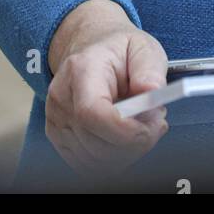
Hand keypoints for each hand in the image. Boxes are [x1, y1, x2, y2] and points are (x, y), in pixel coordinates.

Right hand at [45, 0, 168, 178]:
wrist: (92, 49)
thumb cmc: (119, 51)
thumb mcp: (143, 48)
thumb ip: (150, 69)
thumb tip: (153, 93)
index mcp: (81, 70)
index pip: (92, 113)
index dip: (123, 131)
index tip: (152, 126)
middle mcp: (62, 98)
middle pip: (94, 143)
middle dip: (134, 143)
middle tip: (157, 123)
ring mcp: (56, 121)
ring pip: (93, 161)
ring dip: (127, 153)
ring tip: (143, 126)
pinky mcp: (59, 138)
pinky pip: (88, 165)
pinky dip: (114, 159)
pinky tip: (128, 137)